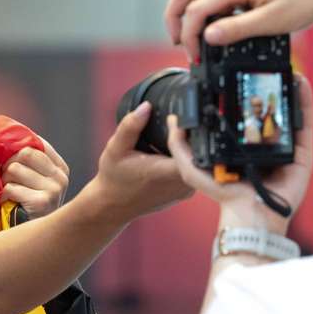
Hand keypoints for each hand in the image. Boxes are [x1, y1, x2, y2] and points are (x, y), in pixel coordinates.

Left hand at [0, 138, 69, 218]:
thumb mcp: (32, 180)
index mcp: (60, 167)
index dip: (18, 150)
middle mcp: (62, 177)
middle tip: (8, 181)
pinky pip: (10, 188)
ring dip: (4, 182)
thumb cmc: (25, 207)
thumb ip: (27, 160)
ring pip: (14, 169)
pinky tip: (9, 205)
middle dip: (9, 166)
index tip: (12, 163)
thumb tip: (10, 136)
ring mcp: (54, 190)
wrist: (30, 241)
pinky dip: (3, 196)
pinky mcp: (42, 202)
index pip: (36, 143)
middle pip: (24, 153)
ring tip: (10, 195)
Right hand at [92, 102, 192, 224]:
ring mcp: (186, 190)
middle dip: (193, 135)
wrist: (114, 206)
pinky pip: (194, 169)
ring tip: (181, 131)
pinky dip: (188, 158)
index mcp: (165, 172)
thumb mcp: (116, 148)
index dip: (189, 130)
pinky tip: (178, 149)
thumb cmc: (114, 178)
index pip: (191, 148)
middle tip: (184, 119)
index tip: (176, 119)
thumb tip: (146, 107)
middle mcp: (181, 184)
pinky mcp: (186, 192)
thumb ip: (130, 126)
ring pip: (199, 162)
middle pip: (199, 153)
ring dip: (191, 146)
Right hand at [164, 0, 312, 61]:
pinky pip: (215, 0)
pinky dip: (207, 16)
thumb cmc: (305, 1)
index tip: (195, 58)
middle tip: (178, 43)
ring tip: (194, 41)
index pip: (195, 9)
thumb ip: (237, 30)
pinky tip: (217, 34)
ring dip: (189, 15)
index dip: (188, 35)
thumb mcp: (271, 22)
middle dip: (174, 16)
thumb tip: (208, 37)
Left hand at [166, 75, 312, 233]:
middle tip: (262, 68)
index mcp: (241, 146)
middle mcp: (264, 145)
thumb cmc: (223, 194)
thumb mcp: (192, 168)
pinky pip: (304, 123)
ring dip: (287, 90)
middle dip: (267, 90)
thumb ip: (180, 146)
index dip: (241, 96)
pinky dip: (304, 101)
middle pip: (268, 112)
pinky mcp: (302, 153)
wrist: (250, 213)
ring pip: (288, 113)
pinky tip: (299, 82)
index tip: (238, 74)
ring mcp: (285, 148)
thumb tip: (173, 120)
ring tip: (284, 68)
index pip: (242, 116)